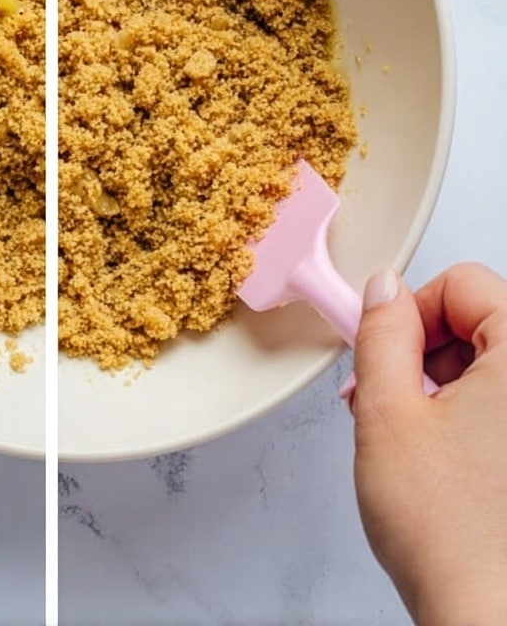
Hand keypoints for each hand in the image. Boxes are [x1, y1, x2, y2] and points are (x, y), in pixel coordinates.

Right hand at [352, 263, 506, 624]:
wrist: (489, 622)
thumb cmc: (453, 536)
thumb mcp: (387, 412)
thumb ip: (381, 334)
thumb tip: (383, 291)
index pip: (465, 284)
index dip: (413, 311)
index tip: (386, 349)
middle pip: (481, 322)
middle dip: (423, 353)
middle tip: (388, 397)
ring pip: (491, 367)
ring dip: (442, 388)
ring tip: (409, 438)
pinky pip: (502, 409)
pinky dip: (469, 420)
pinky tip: (439, 461)